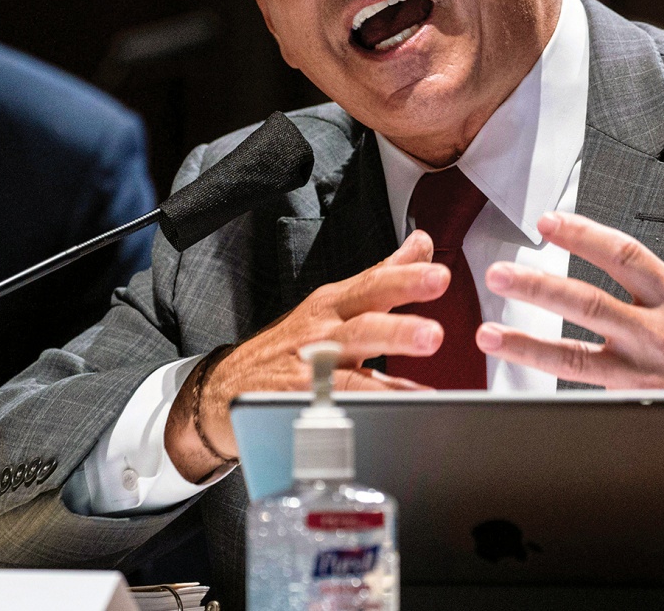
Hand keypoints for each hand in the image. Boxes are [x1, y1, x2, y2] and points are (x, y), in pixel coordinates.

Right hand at [165, 230, 449, 480]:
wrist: (224, 388)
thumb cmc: (290, 343)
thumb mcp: (333, 301)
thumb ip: (382, 275)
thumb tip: (420, 243)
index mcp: (333, 305)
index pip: (372, 285)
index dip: (405, 278)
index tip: (439, 274)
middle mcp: (321, 334)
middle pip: (360, 326)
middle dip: (398, 329)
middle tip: (434, 335)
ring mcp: (307, 373)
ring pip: (348, 374)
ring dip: (386, 383)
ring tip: (421, 393)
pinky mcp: (297, 407)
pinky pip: (335, 413)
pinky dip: (364, 417)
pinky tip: (395, 420)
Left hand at [477, 186, 663, 475]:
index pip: (624, 257)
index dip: (583, 236)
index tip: (549, 222)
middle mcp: (658, 335)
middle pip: (587, 304)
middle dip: (539, 287)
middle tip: (501, 273)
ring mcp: (645, 374)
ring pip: (575, 358)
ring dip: (527, 345)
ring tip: (489, 334)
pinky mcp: (641, 403)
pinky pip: (590, 392)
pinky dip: (555, 384)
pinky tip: (526, 375)